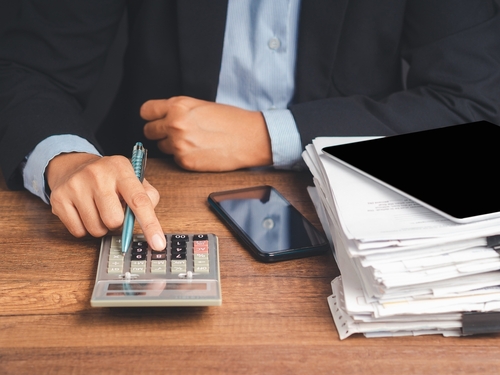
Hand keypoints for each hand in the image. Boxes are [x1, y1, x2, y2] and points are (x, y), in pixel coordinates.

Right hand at [46, 153, 165, 249]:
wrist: (74, 166)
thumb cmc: (110, 178)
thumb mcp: (133, 179)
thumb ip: (148, 197)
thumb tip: (149, 220)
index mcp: (121, 168)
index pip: (139, 200)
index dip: (150, 225)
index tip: (158, 244)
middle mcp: (97, 174)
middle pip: (114, 221)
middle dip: (117, 223)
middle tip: (113, 210)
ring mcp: (75, 185)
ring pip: (96, 229)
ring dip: (101, 227)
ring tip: (98, 210)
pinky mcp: (59, 199)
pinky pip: (78, 232)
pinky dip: (84, 228)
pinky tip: (84, 212)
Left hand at [141, 96, 272, 170]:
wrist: (250, 138)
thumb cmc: (231, 120)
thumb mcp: (200, 105)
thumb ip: (178, 110)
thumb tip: (162, 117)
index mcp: (178, 106)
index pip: (146, 111)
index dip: (152, 116)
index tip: (156, 119)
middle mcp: (175, 124)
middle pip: (148, 131)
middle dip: (159, 132)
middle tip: (175, 132)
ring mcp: (179, 145)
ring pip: (161, 147)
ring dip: (171, 146)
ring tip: (192, 141)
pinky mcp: (185, 162)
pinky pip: (175, 160)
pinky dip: (184, 157)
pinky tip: (199, 151)